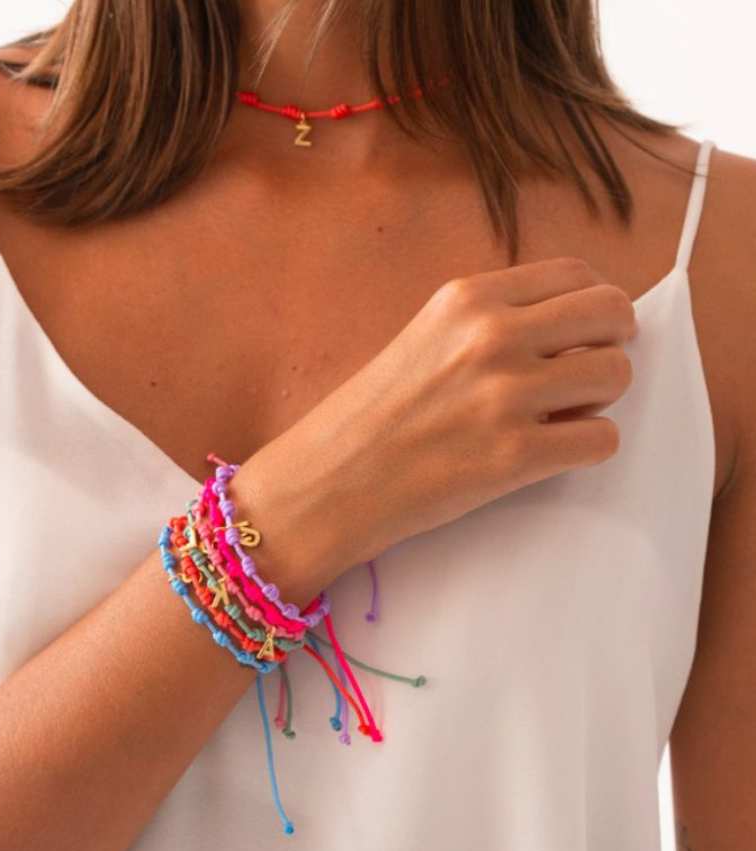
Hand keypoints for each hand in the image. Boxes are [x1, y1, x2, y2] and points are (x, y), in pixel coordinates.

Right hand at [234, 257, 637, 597]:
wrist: (327, 484)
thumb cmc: (369, 418)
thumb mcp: (425, 339)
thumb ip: (490, 324)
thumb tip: (569, 330)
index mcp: (467, 299)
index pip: (576, 274)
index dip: (591, 307)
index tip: (579, 334)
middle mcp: (492, 336)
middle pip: (611, 313)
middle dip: (612, 343)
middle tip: (585, 375)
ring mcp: (505, 396)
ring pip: (615, 375)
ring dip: (599, 400)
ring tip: (558, 418)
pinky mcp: (514, 456)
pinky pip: (602, 440)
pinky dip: (586, 448)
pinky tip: (550, 453)